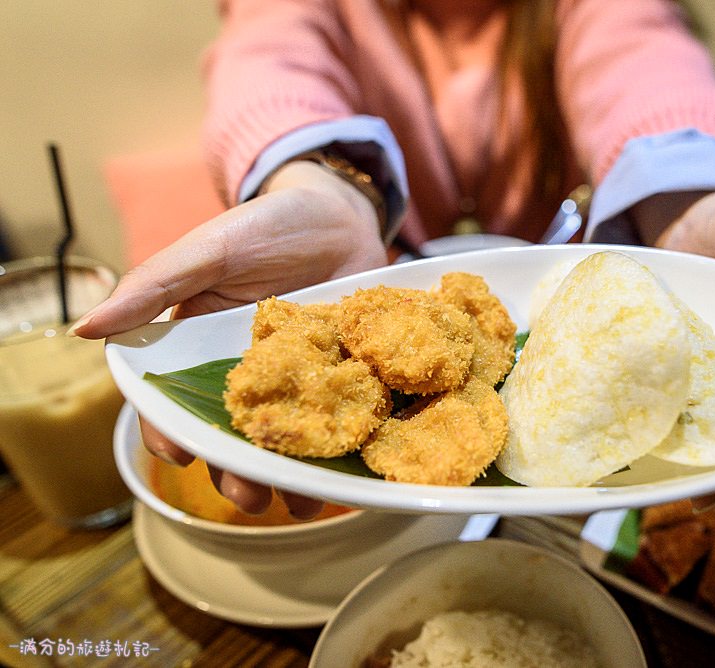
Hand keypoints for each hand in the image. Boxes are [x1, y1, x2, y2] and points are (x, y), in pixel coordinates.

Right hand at [72, 160, 388, 518]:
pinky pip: (338, 420)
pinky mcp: (344, 378)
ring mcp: (297, 380)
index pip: (173, 403)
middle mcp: (246, 374)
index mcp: (199, 348)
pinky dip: (342, 449)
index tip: (181, 455)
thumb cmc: (270, 224)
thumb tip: (85, 327)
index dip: (172, 433)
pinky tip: (348, 474)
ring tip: (300, 501)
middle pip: (232, 436)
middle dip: (237, 472)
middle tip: (250, 497)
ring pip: (285, 439)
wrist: (344, 212)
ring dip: (288, 476)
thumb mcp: (211, 249)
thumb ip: (156, 285)